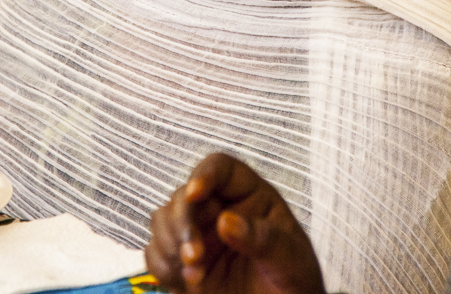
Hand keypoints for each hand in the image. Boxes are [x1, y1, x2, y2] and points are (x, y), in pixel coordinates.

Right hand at [145, 153, 324, 293]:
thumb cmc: (295, 284)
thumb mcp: (290, 260)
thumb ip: (265, 240)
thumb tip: (227, 221)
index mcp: (251, 198)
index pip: (221, 169)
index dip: (205, 174)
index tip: (196, 193)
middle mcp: (220, 211)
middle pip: (184, 196)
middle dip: (182, 223)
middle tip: (193, 255)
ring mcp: (199, 236)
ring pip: (163, 220)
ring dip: (170, 246)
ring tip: (196, 275)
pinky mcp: (182, 264)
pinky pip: (155, 254)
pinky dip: (163, 267)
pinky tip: (187, 282)